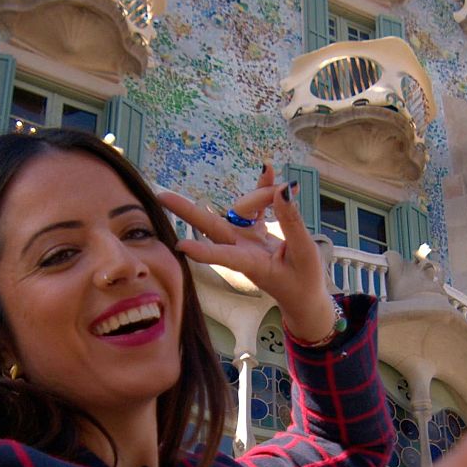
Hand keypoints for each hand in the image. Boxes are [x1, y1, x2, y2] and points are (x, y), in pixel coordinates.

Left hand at [158, 167, 337, 341]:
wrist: (303, 296)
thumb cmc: (303, 281)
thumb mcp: (305, 253)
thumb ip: (292, 222)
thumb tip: (283, 190)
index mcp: (251, 263)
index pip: (224, 256)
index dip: (203, 251)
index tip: (180, 245)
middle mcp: (242, 250)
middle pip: (211, 227)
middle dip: (186, 211)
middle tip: (162, 196)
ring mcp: (245, 240)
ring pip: (238, 210)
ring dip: (257, 194)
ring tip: (280, 182)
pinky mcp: (254, 232)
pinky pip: (253, 207)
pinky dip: (261, 188)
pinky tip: (267, 170)